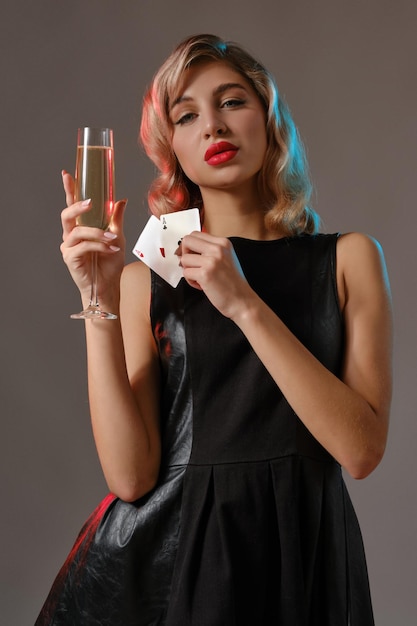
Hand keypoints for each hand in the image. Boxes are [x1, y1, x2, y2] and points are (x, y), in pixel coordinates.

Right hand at [60, 170, 126, 303]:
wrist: (109, 285)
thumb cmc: (109, 263)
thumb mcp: (117, 236)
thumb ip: (116, 219)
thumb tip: (121, 200)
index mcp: (80, 227)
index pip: (72, 205)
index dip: (69, 190)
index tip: (68, 174)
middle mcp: (70, 235)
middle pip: (66, 214)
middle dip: (77, 205)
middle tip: (91, 202)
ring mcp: (68, 247)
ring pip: (78, 231)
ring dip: (97, 233)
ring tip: (112, 239)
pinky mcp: (70, 258)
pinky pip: (83, 246)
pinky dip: (98, 246)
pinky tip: (110, 249)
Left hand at [179, 231, 253, 318]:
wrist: (242, 300)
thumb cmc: (232, 283)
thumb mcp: (225, 258)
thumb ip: (209, 250)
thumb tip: (187, 248)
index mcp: (223, 243)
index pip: (196, 234)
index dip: (189, 246)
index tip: (190, 256)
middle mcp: (218, 248)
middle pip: (187, 241)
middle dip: (184, 254)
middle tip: (191, 265)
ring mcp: (211, 260)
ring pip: (184, 259)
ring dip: (189, 271)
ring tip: (200, 279)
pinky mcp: (205, 273)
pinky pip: (186, 273)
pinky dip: (191, 281)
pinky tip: (202, 285)